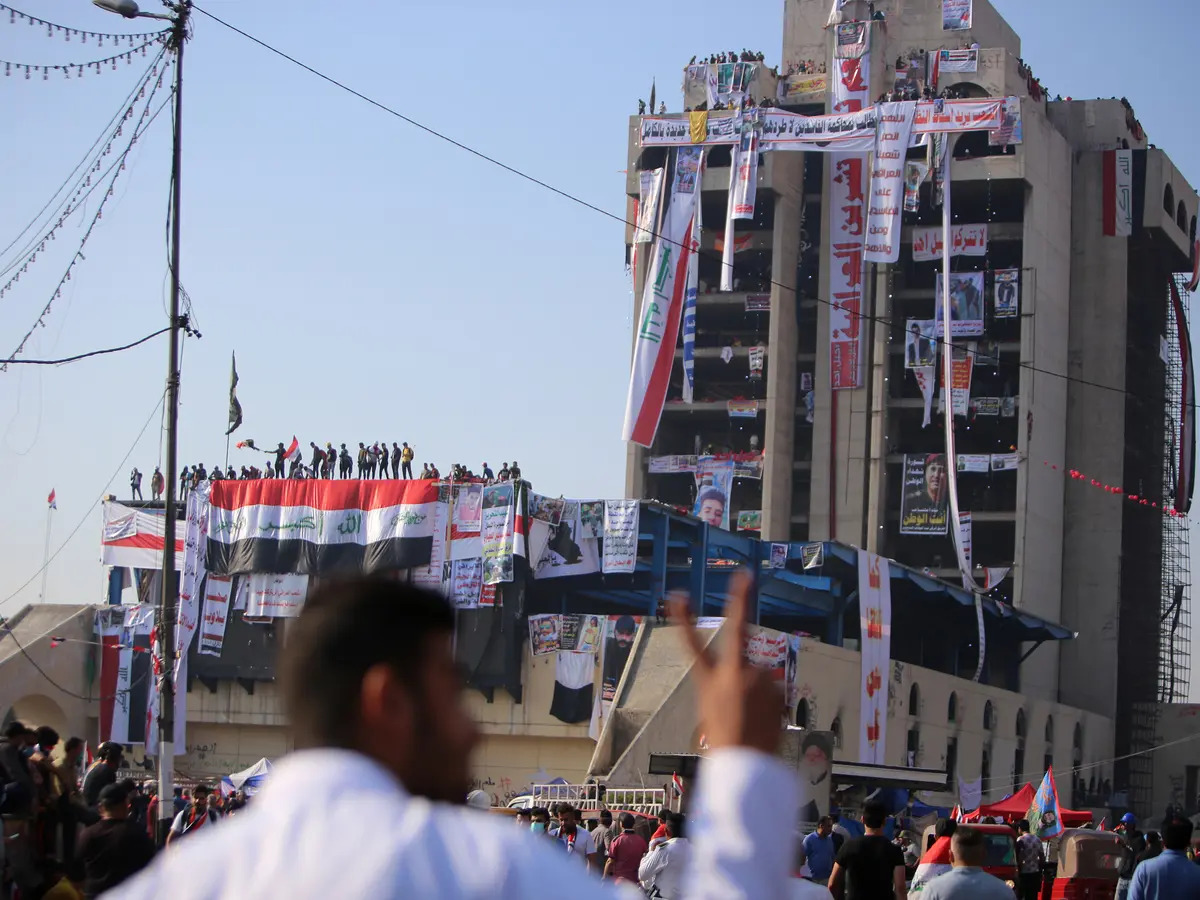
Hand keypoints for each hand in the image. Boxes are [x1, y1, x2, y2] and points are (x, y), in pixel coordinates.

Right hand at [669, 570, 783, 755]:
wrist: (744, 763)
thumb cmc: (724, 741)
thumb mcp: (715, 710)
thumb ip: (731, 686)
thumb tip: (756, 673)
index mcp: (708, 681)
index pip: (692, 645)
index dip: (684, 619)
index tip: (679, 595)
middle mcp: (731, 672)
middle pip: (738, 633)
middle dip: (741, 599)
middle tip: (745, 575)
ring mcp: (755, 678)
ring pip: (760, 675)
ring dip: (758, 690)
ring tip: (752, 717)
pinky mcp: (775, 688)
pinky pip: (773, 690)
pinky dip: (770, 701)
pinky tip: (764, 720)